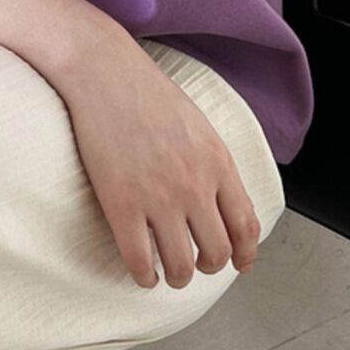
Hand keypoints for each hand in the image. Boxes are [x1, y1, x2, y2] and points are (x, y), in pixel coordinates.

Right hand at [52, 31, 263, 288]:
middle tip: (195, 263)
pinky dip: (144, 277)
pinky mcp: (121, 204)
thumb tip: (219, 195)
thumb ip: (212, 161)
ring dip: (177, 277)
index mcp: (217, 163)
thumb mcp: (197, 123)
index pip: (245, 226)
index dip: (244, 253)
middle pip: (216, 252)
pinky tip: (141, 273)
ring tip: (168, 273)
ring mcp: (158, 197)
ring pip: (181, 265)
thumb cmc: (145, 90)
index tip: (238, 263)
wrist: (103, 72)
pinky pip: (139, 260)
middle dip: (208, 266)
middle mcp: (194, 186)